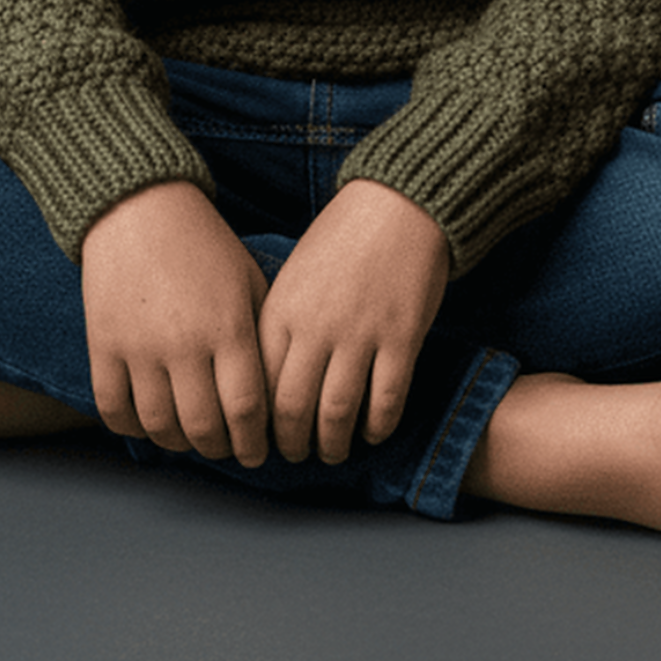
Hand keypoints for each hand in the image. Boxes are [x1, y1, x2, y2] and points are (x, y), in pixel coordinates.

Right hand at [79, 182, 269, 465]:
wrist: (138, 205)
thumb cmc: (203, 243)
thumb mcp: (248, 279)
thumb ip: (263, 334)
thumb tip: (274, 393)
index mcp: (229, 326)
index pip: (246, 410)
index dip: (254, 442)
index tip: (258, 452)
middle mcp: (185, 343)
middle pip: (204, 428)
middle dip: (220, 448)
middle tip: (227, 448)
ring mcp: (139, 347)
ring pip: (160, 427)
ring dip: (179, 442)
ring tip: (191, 437)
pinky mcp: (103, 345)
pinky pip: (114, 410)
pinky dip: (133, 427)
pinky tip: (150, 422)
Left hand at [257, 180, 450, 465]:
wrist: (398, 205)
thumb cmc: (342, 238)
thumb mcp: (294, 274)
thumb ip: (279, 323)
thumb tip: (267, 380)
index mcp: (281, 310)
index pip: (259, 385)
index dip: (259, 422)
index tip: (264, 436)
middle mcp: (315, 327)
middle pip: (293, 410)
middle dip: (293, 444)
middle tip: (297, 455)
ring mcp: (360, 334)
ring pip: (338, 414)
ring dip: (333, 445)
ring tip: (334, 452)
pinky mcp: (401, 338)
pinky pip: (386, 401)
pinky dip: (378, 426)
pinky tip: (373, 431)